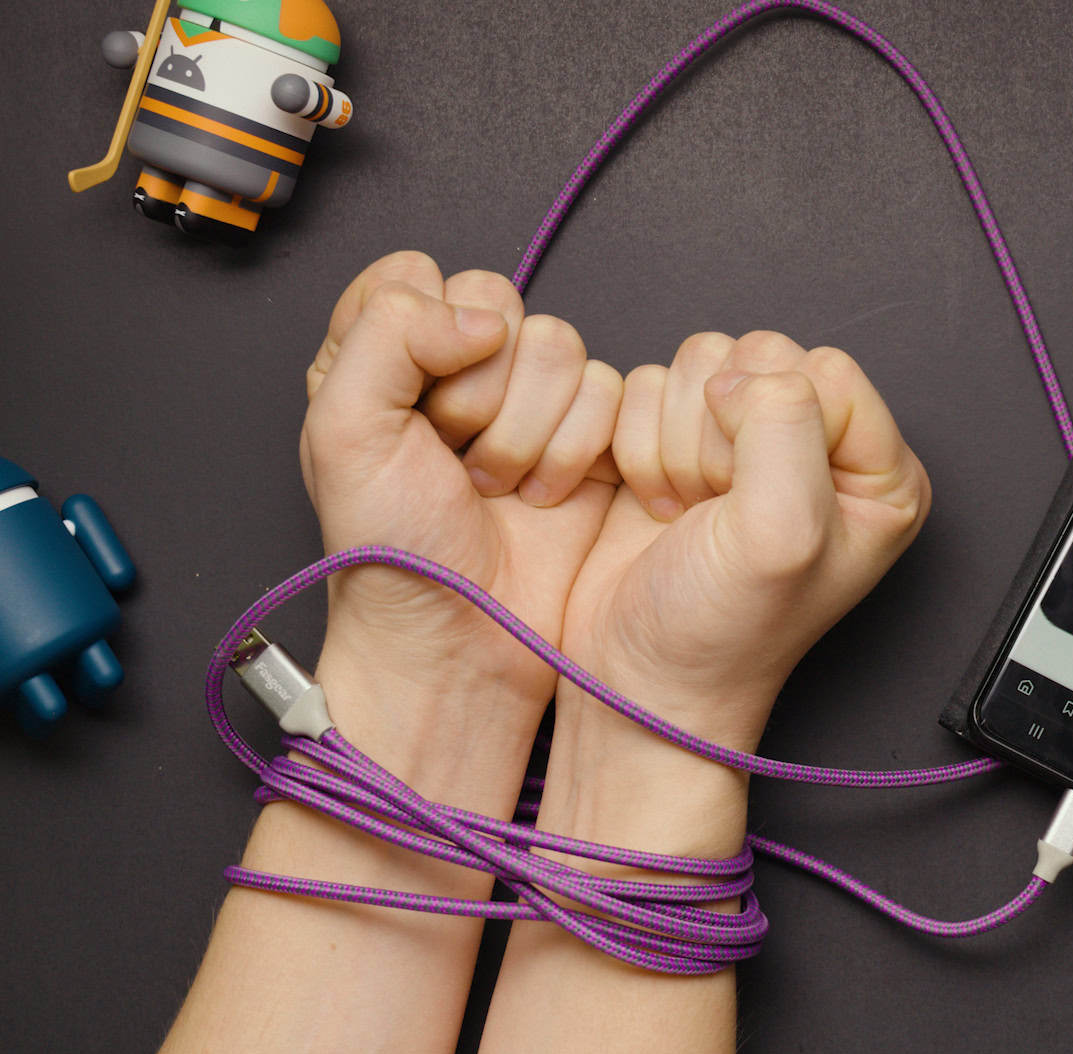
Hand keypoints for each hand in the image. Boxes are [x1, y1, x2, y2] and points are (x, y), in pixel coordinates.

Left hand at [300, 251, 623, 805]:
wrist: (464, 638)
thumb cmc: (390, 553)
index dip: (423, 328)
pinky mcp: (587, 435)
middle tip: (453, 452)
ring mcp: (526, 401)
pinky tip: (542, 494)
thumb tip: (480, 315)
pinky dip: (576, 450)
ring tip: (495, 484)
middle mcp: (455, 370)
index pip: (416, 276)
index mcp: (379, 356)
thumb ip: (389, 333)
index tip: (410, 399)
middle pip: (498, 302)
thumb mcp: (345, 431)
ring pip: (560, 344)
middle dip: (480, 388)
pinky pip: (608, 389)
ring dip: (528, 428)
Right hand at [541, 331, 930, 851]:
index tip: (756, 495)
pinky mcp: (678, 441)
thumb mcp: (781, 532)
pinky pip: (645, 386)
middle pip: (759, 356)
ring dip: (673, 439)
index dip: (774, 421)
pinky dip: (637, 444)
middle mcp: (817, 449)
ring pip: (699, 364)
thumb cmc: (723, 634)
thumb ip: (785, 427)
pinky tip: (658, 505)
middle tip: (716, 508)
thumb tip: (743, 376)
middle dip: (717, 431)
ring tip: (689, 512)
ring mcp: (744, 441)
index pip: (825, 370)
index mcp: (874, 471)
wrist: (638, 682)